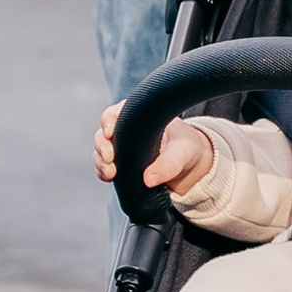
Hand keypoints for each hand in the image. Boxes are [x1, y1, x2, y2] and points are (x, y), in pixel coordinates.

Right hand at [95, 104, 215, 193]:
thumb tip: (148, 179)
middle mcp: (126, 130)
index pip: (116, 112)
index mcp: (140, 116)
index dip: (109, 120)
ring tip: (110, 173)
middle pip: (103, 133)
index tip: (110, 132)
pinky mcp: (122, 164)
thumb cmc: (187, 148)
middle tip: (110, 158)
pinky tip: (107, 178)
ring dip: (100, 162)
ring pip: (100, 151)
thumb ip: (168, 166)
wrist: (191, 165)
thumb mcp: (182, 154)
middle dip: (102, 146)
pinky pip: (104, 167)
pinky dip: (102, 172)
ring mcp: (122, 147)